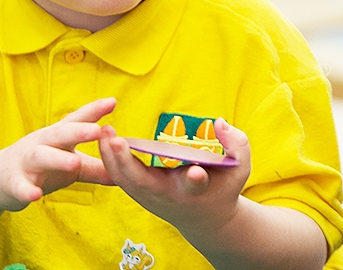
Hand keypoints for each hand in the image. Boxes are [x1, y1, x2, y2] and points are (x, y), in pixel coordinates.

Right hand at [0, 97, 115, 211]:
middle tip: (97, 131)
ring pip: (41, 157)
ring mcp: (26, 162)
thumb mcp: (71, 165)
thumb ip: (96, 167)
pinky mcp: (13, 183)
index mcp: (58, 137)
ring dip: (57, 159)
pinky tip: (35, 195)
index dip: (93, 111)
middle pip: (60, 134)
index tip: (112, 102)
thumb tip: (125, 172)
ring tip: (75, 163)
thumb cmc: (42, 167)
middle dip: (78, 131)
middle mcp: (42, 143)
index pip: (76, 120)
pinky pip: (19, 186)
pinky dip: (26, 190)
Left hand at [98, 117, 250, 233]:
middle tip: (115, 140)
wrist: (205, 219)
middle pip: (143, 183)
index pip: (195, 185)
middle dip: (127, 163)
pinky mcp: (140, 195)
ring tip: (103, 132)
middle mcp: (169, 196)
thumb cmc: (222, 188)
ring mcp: (151, 198)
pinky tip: (102, 139)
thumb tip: (219, 123)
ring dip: (110, 159)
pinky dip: (108, 161)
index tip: (196, 172)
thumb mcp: (239, 168)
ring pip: (125, 181)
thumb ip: (237, 143)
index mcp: (195, 191)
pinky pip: (120, 178)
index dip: (196, 179)